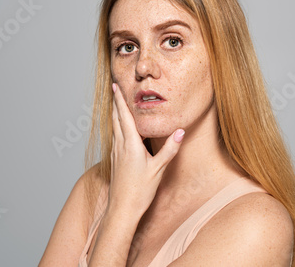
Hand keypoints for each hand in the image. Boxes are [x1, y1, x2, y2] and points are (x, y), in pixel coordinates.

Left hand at [108, 83, 184, 216]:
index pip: (124, 116)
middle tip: (115, 87)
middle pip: (116, 118)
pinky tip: (121, 128)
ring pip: (114, 127)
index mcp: (131, 145)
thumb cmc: (140, 191)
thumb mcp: (158, 169)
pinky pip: (115, 136)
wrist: (122, 209)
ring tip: (117, 103)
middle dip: (116, 102)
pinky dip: (117, 126)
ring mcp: (116, 153)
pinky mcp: (116, 159)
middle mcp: (120, 146)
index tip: (116, 86)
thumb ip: (169, 149)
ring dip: (115, 113)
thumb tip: (180, 131)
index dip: (120, 100)